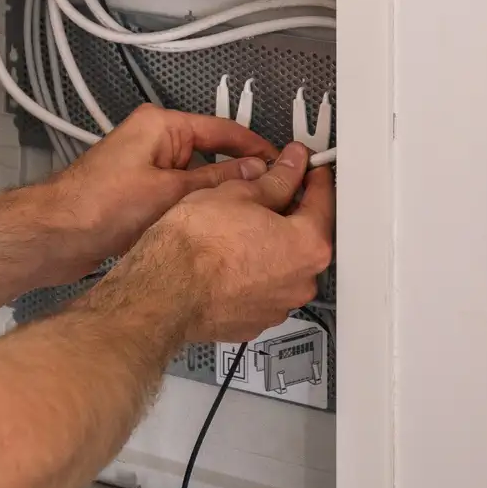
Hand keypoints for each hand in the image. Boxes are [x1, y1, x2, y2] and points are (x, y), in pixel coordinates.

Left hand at [44, 105, 276, 267]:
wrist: (55, 236)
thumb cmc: (96, 206)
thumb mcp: (170, 192)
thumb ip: (216, 181)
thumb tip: (253, 173)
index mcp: (161, 125)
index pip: (223, 129)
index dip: (256, 149)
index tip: (281, 165)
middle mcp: (153, 141)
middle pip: (211, 153)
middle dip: (237, 176)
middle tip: (268, 194)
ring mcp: (145, 168)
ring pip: (196, 180)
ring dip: (214, 197)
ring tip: (242, 214)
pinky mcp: (138, 194)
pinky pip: (178, 197)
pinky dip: (194, 209)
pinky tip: (209, 228)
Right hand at [120, 144, 336, 342]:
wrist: (162, 291)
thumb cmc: (195, 247)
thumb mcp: (238, 193)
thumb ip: (275, 179)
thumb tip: (289, 167)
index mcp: (308, 245)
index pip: (323, 200)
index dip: (311, 176)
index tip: (303, 166)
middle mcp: (301, 281)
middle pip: (305, 236)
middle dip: (289, 213)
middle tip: (265, 193)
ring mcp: (277, 306)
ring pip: (282, 265)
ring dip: (268, 246)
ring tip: (237, 228)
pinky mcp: (253, 321)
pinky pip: (261, 289)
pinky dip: (251, 273)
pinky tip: (228, 258)